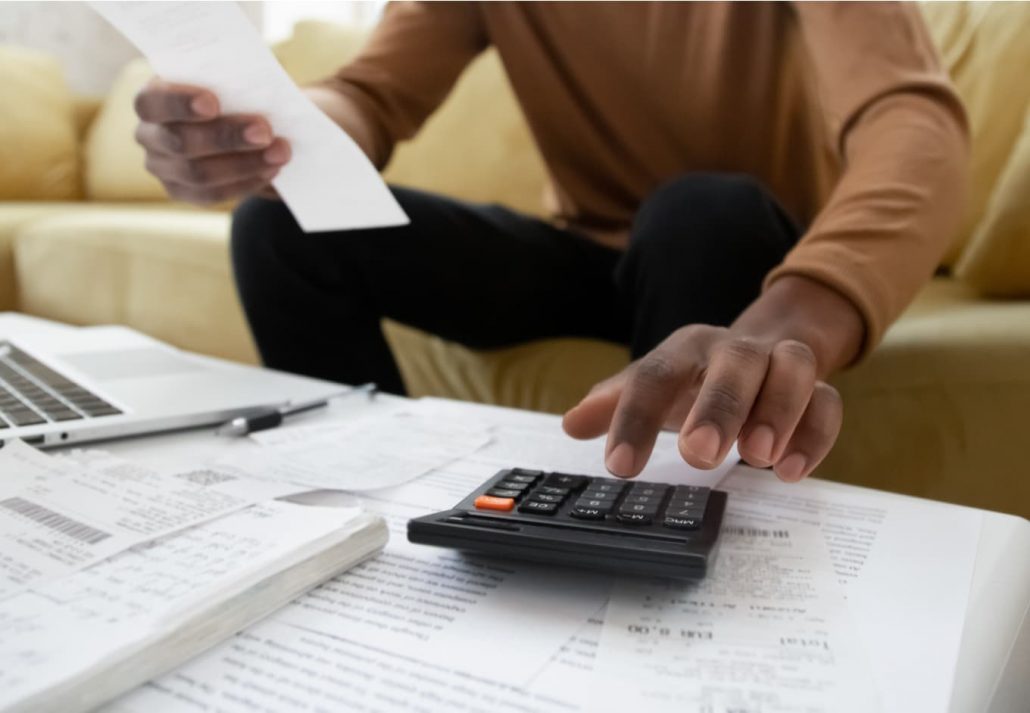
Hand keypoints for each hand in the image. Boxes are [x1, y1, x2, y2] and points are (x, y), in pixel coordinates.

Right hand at [134, 80, 289, 203]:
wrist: (241, 125)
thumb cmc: (232, 95)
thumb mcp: (231, 81)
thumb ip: (235, 84)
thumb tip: (263, 97)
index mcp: (152, 99)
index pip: (153, 101)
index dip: (180, 102)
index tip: (212, 103)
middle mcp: (149, 135)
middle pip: (181, 141)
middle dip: (226, 136)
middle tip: (265, 131)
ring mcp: (162, 167)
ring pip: (199, 173)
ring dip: (245, 163)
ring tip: (280, 153)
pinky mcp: (182, 191)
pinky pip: (212, 194)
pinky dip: (245, 182)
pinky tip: (270, 170)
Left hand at [563, 327, 841, 480]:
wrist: (766, 347)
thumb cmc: (697, 377)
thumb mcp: (655, 386)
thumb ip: (616, 404)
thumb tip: (571, 424)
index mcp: (687, 348)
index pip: (655, 375)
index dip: (634, 419)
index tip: (619, 466)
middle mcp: (737, 349)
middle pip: (734, 363)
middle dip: (718, 407)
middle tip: (697, 455)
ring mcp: (782, 364)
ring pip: (791, 370)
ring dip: (776, 411)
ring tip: (757, 458)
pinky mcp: (819, 388)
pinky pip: (828, 403)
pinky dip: (814, 435)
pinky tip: (790, 473)